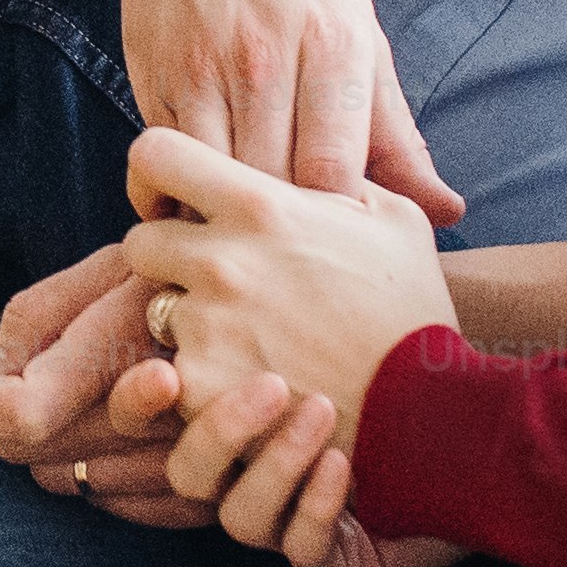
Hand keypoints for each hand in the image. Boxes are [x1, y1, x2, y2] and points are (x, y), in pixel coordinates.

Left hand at [0, 243, 214, 529]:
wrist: (319, 303)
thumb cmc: (200, 268)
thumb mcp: (116, 266)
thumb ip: (36, 318)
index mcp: (127, 338)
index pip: (22, 412)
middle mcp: (161, 406)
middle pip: (34, 454)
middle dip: (10, 422)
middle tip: (16, 380)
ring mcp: (192, 455)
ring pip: (75, 484)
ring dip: (57, 449)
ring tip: (81, 395)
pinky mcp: (219, 490)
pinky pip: (129, 509)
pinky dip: (107, 479)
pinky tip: (120, 431)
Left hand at [111, 126, 462, 566]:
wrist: (428, 412)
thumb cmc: (415, 310)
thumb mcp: (395, 219)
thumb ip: (340, 177)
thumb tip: (317, 160)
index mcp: (261, 206)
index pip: (154, 154)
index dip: (154, 175)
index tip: (172, 198)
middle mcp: (221, 261)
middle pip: (138, 242)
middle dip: (168, 258)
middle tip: (214, 281)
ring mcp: (206, 328)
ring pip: (151, 311)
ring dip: (186, 320)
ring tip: (247, 338)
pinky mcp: (201, 388)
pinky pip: (171, 373)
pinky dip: (199, 378)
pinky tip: (247, 382)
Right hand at [114, 0, 466, 222]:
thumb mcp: (360, 31)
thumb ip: (395, 132)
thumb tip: (446, 211)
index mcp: (334, 44)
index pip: (334, 175)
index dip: (339, 224)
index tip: (343, 237)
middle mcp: (265, 58)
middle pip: (274, 187)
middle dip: (288, 230)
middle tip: (299, 252)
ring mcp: (200, 67)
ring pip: (214, 182)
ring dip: (230, 217)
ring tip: (251, 235)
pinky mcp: (149, 75)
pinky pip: (164, 163)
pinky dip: (183, 193)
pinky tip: (205, 199)